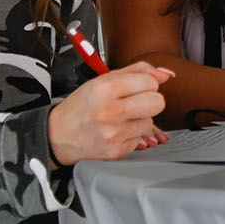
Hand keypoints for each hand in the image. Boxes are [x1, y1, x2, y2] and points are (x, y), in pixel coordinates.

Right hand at [48, 61, 172, 165]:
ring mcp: (113, 134)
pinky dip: (131, 135)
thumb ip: (138, 71)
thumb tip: (166, 73)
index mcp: (105, 88)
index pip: (150, 82)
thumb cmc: (82, 105)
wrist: (57, 135)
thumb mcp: (104, 80)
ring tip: (121, 118)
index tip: (136, 87)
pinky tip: (116, 131)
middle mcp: (109, 112)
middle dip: (149, 101)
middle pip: (157, 103)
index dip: (146, 84)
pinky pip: (140, 140)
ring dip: (140, 119)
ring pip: (150, 122)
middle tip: (135, 102)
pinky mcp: (116, 152)